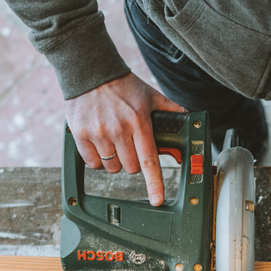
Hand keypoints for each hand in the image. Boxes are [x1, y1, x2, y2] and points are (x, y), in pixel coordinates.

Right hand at [65, 72, 186, 205]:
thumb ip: (170, 109)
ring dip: (115, 161)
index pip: (149, 160)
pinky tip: (100, 144)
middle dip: (133, 162)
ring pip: (112, 168)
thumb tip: (189, 118)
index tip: (157, 199)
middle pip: (130, 168)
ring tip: (114, 142)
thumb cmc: (123, 85)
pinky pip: (92, 163)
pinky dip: (97, 159)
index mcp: (139, 122)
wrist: (90, 71)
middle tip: (129, 146)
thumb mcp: (150, 95)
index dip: (154, 183)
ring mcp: (98, 133)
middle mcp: (118, 129)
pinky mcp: (81, 135)